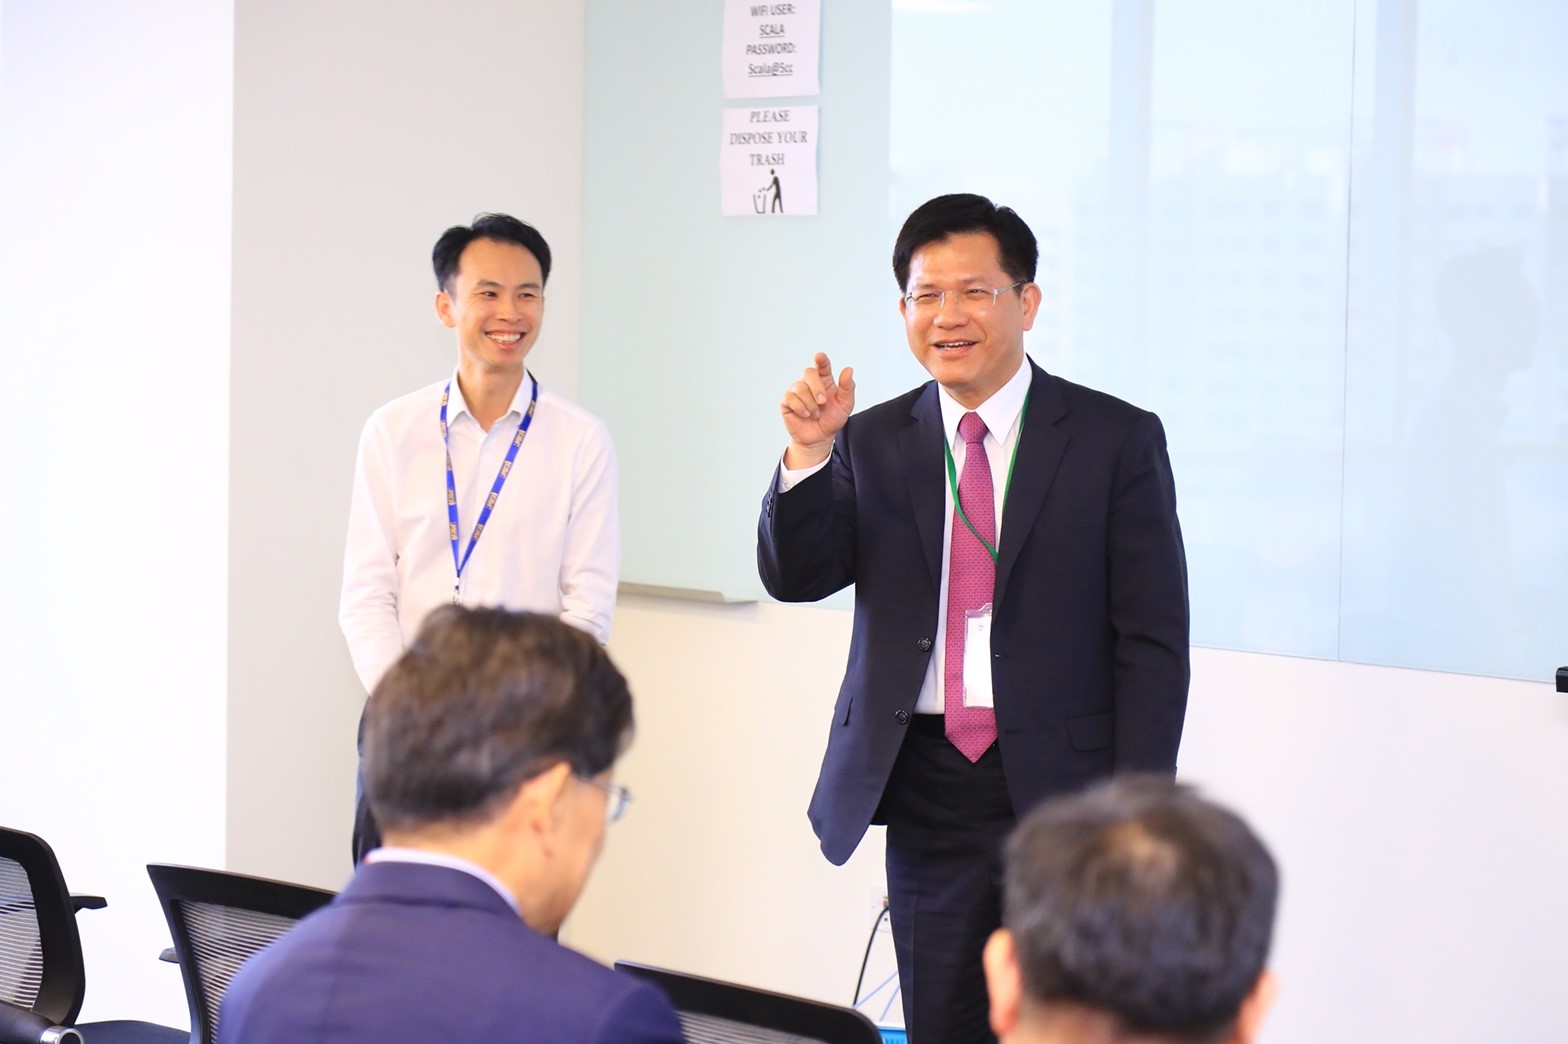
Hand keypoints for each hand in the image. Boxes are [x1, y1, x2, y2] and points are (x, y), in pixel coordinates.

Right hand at [779, 352, 855, 467]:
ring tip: (816, 414)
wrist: (820, 438)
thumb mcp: (845, 405)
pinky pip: (790, 399)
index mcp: (824, 380)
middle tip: (823, 401)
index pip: (822, 365)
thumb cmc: (832, 419)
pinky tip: (806, 415)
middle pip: (808, 373)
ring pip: (800, 388)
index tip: (819, 356)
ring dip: (811, 404)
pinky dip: (801, 408)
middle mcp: (809, 383)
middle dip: (816, 387)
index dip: (821, 360)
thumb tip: (848, 369)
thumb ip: (848, 387)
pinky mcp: (787, 402)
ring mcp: (796, 391)